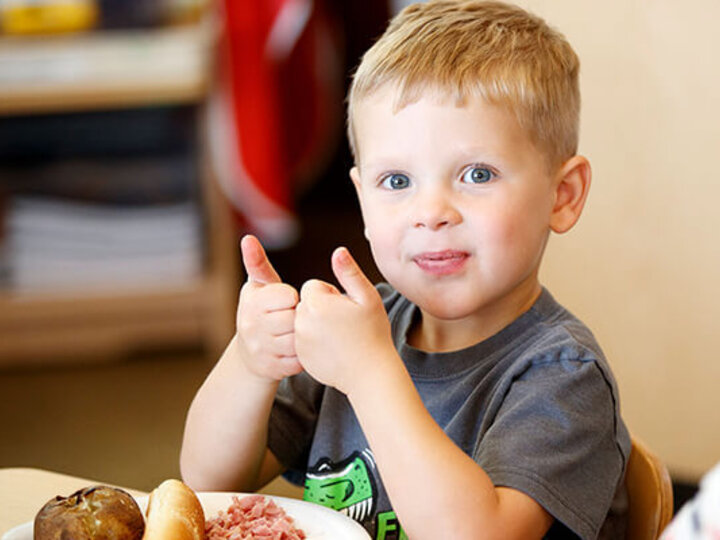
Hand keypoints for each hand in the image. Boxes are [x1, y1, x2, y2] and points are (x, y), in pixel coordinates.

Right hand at [236, 235, 302, 380]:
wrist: (250, 353)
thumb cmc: (261, 311)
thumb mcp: (259, 287)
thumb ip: (258, 264)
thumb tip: (247, 238)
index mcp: (251, 303)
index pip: (288, 296)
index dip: (293, 298)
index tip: (287, 302)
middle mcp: (251, 327)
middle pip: (294, 319)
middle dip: (299, 318)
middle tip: (294, 319)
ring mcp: (260, 350)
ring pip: (298, 340)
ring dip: (304, 336)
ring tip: (297, 332)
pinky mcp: (271, 369)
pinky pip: (299, 360)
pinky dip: (303, 355)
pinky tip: (299, 349)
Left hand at [295, 247, 395, 394]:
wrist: (370, 373)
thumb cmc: (373, 332)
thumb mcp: (367, 298)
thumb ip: (349, 272)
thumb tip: (338, 251)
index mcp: (316, 303)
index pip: (313, 287)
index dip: (331, 294)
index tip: (346, 308)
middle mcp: (301, 322)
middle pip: (306, 304)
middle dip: (321, 309)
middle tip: (344, 323)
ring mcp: (299, 342)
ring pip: (303, 322)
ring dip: (316, 325)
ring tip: (339, 337)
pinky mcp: (300, 358)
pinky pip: (303, 341)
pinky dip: (314, 343)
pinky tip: (333, 350)